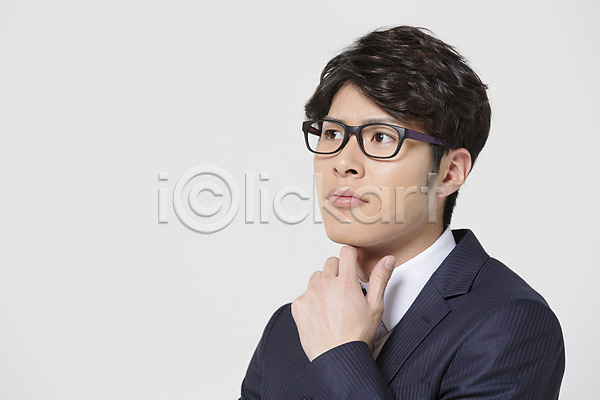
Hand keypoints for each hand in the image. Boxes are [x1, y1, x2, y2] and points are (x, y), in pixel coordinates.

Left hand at [291, 246, 395, 360]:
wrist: (338, 358)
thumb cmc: (356, 336)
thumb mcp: (375, 306)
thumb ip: (380, 278)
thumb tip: (387, 260)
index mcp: (345, 283)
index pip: (346, 252)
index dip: (352, 255)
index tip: (354, 262)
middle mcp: (325, 285)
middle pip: (331, 263)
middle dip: (339, 271)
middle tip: (345, 289)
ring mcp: (309, 295)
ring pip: (317, 277)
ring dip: (324, 284)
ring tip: (333, 302)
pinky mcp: (298, 306)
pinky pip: (304, 294)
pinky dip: (312, 300)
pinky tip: (322, 312)